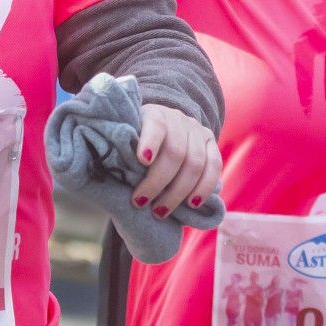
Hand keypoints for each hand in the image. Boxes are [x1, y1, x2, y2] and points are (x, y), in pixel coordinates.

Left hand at [132, 103, 221, 217]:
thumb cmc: (135, 143)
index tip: (142, 160)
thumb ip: (122, 153)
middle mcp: (178, 119)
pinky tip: (192, 204)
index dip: (150, 142)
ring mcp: (198, 131)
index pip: (155, 125)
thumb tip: (111, 178)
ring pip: (195, 164)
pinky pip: (214, 167)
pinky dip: (204, 188)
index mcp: (154, 114)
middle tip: (141, 203)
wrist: (162, 129)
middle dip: (157, 182)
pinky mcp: (212, 144)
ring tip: (160, 211)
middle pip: (175, 152)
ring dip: (178, 192)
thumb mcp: (126, 140)